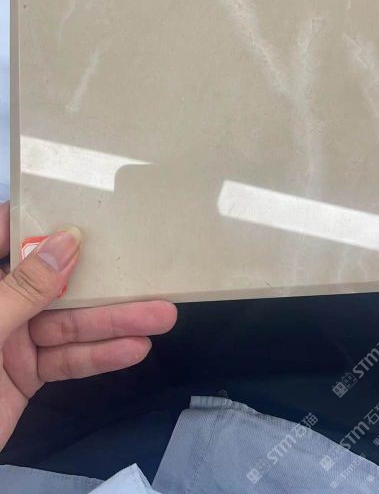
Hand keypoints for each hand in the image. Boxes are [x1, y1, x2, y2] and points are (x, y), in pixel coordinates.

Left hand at [0, 202, 176, 450]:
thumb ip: (22, 288)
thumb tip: (68, 242)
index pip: (3, 233)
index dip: (41, 217)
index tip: (86, 204)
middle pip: (52, 281)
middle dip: (100, 280)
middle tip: (146, 269)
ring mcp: (10, 339)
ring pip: (67, 324)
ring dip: (115, 322)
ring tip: (161, 315)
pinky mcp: (24, 374)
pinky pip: (65, 360)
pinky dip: (98, 357)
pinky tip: (134, 349)